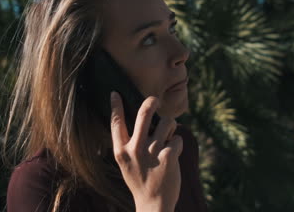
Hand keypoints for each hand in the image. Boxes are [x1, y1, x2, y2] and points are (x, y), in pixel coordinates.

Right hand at [110, 91, 182, 211]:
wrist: (153, 205)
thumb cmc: (140, 181)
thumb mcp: (126, 164)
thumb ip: (129, 144)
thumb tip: (139, 120)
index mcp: (121, 151)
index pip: (116, 123)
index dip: (115, 106)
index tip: (115, 93)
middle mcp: (135, 149)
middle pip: (144, 112)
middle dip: (151, 102)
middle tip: (155, 100)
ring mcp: (152, 151)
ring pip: (167, 123)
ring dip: (170, 128)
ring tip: (167, 140)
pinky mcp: (169, 155)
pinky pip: (178, 138)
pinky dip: (178, 145)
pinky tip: (173, 156)